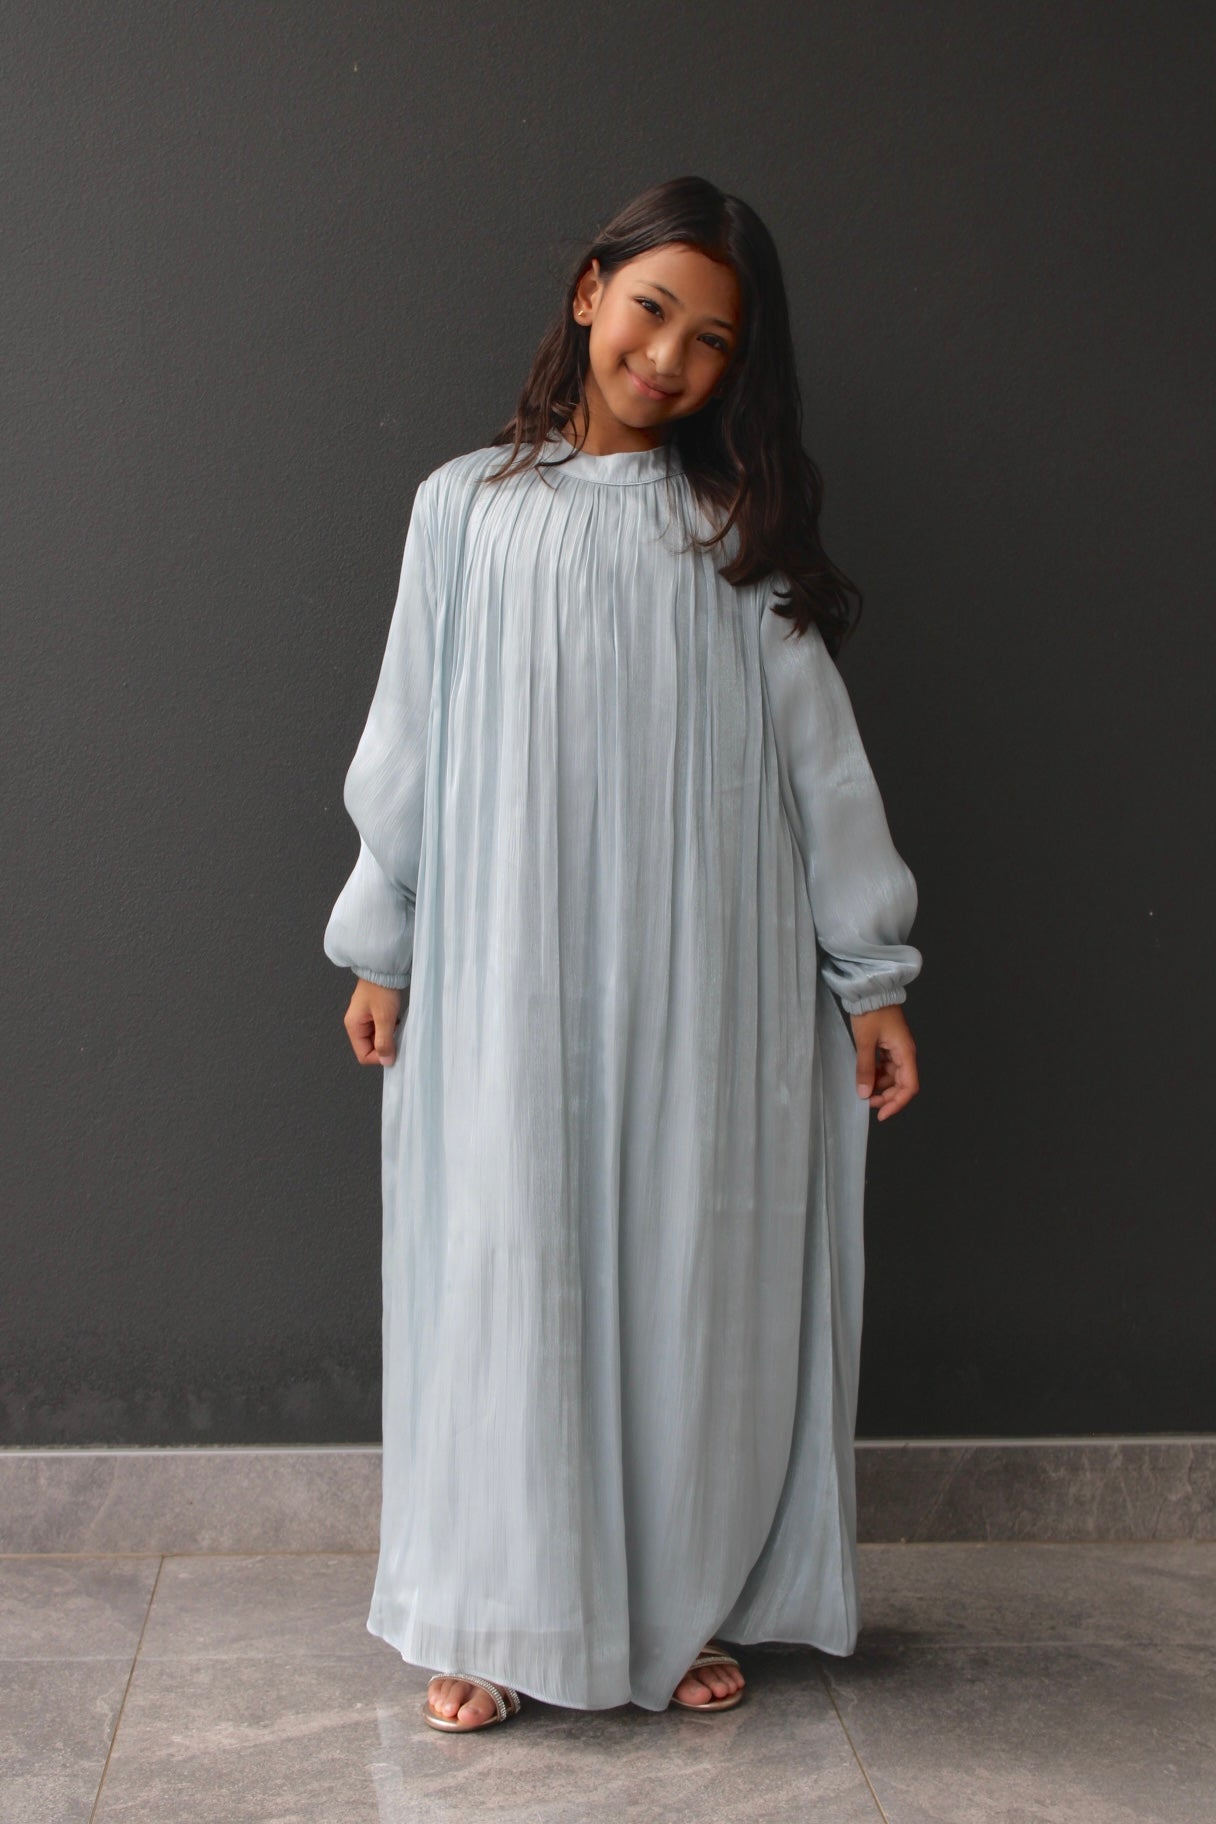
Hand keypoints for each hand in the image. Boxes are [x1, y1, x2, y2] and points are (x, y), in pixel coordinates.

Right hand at [343, 979, 403, 1065]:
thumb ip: (384, 1041)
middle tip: (397, 1035)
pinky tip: (396, 1019)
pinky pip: (381, 1029)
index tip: (393, 1050)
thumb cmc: (381, 988)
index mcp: (353, 1026)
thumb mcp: (384, 1018)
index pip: (363, 1055)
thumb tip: (386, 1061)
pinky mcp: (373, 1013)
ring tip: (396, 1025)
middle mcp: (356, 1024)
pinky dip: (390, 1028)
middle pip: (370, 1047)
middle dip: (384, 1045)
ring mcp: (364, 1018)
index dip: (379, 1056)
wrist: (384, 968)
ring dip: (388, 1036)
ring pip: (377, 1038)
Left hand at [850, 1004, 918, 1121]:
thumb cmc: (871, 1012)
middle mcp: (905, 1053)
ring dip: (880, 1086)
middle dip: (887, 1097)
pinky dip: (876, 1074)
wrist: (870, 990)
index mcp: (906, 1052)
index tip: (882, 1115)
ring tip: (863, 1089)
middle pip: (902, 1084)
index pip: (909, 1086)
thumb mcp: (865, 1041)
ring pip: (892, 1077)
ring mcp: (897, 1049)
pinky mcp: (888, 1045)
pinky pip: (886, 1067)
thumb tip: (864, 1093)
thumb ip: (865, 1068)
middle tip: (867, 1103)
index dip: (897, 1103)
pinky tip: (864, 1076)